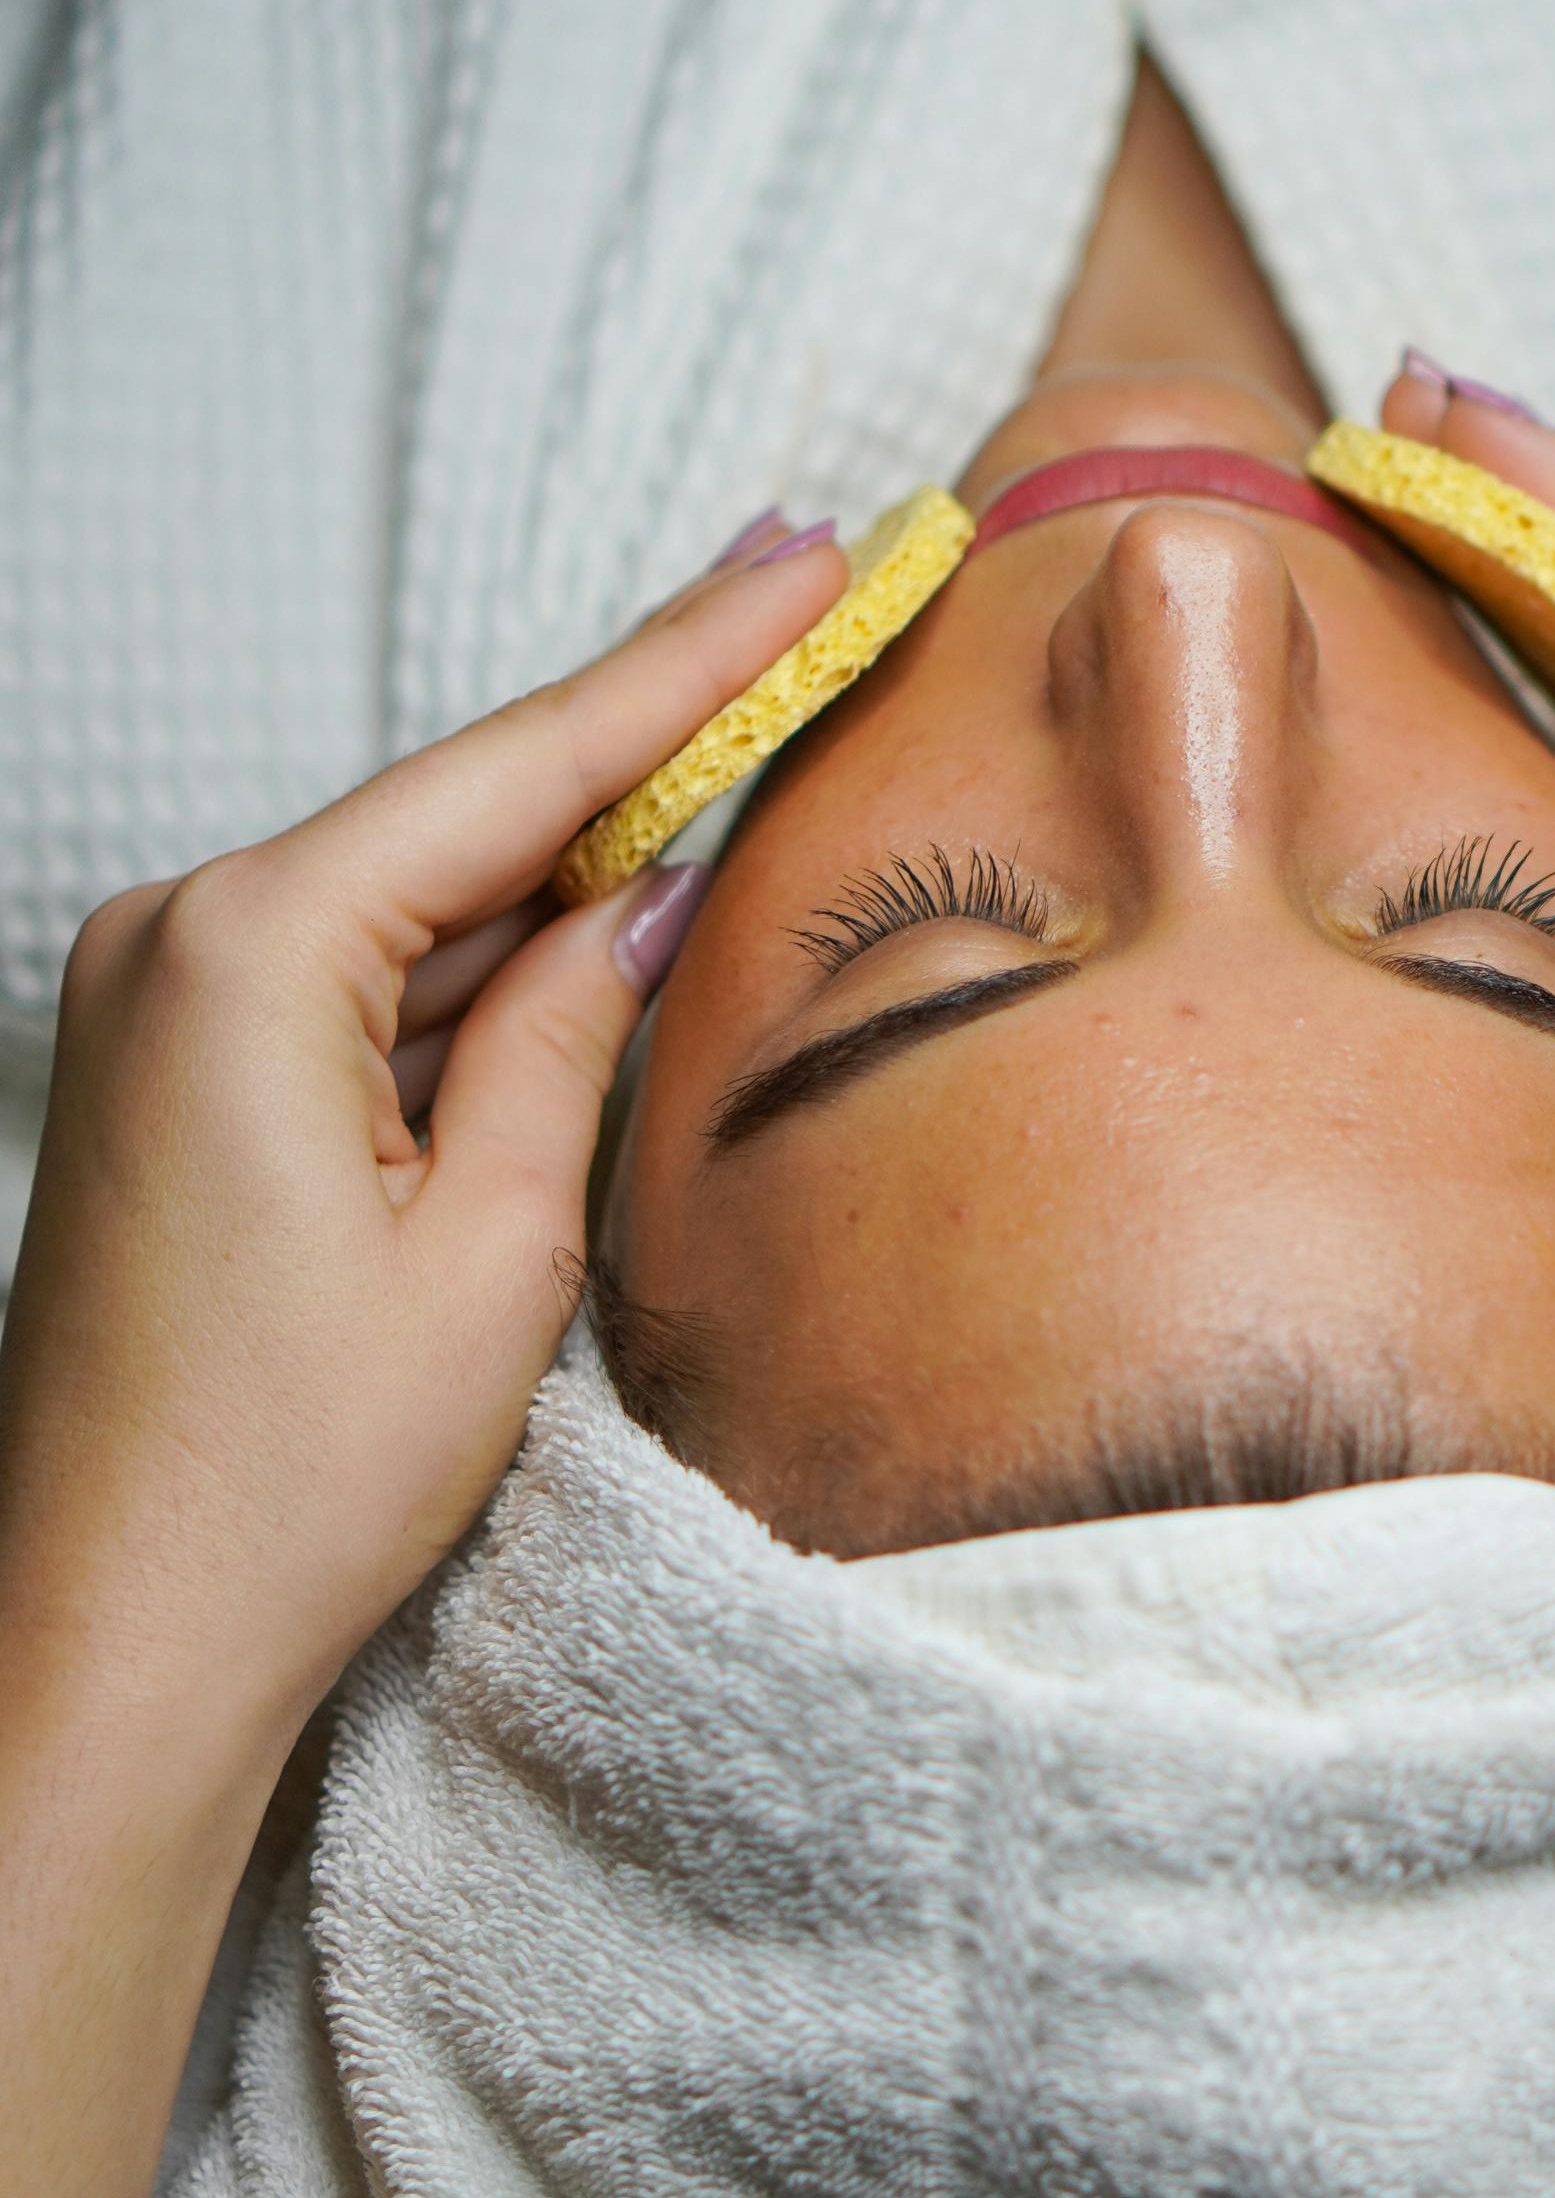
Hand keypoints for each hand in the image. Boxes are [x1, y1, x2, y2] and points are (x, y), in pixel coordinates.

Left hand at [0, 522, 848, 1747]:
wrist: (107, 1643)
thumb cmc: (288, 1477)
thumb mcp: (495, 1247)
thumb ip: (569, 1032)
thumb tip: (643, 892)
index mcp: (254, 955)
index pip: (524, 768)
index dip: (692, 659)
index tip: (805, 553)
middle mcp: (182, 941)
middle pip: (469, 807)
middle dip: (649, 728)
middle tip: (802, 601)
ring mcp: (167, 1004)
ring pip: (426, 892)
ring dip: (579, 849)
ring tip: (746, 746)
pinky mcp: (182, 1074)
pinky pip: (370, 972)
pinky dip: (492, 953)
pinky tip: (606, 912)